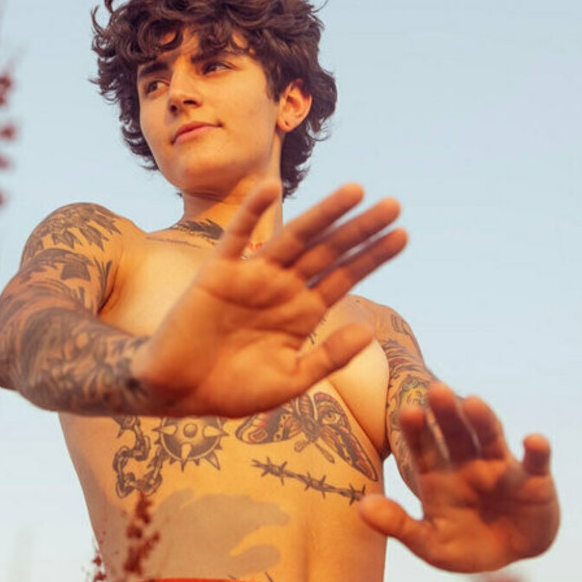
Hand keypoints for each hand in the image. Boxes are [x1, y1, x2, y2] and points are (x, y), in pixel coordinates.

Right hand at [133, 180, 406, 416]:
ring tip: (355, 191)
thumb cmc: (232, 390)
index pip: (344, 277)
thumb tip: (370, 331)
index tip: (403, 235)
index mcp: (302, 313)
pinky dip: (252, 213)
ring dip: (324, 214)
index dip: (372, 257)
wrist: (178, 392)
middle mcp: (282, 289)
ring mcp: (251, 278)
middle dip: (360, 229)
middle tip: (394, 204)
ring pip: (294, 238)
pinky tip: (271, 188)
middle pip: (328, 251)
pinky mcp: (217, 274)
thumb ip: (328, 358)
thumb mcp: (289, 381)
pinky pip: (236, 238)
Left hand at [358, 384, 558, 570]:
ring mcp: (500, 468)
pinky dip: (536, 452)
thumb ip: (398, 526)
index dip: (416, 431)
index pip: (423, 448)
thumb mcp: (430, 543)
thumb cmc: (464, 544)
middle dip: (446, 413)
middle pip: (455, 434)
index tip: (406, 411)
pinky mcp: (534, 481)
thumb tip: (361, 508)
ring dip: (484, 421)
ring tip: (475, 403)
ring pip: (491, 439)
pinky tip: (534, 440)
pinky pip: (536, 464)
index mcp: (438, 475)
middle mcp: (467, 463)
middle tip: (436, 389)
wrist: (510, 557)